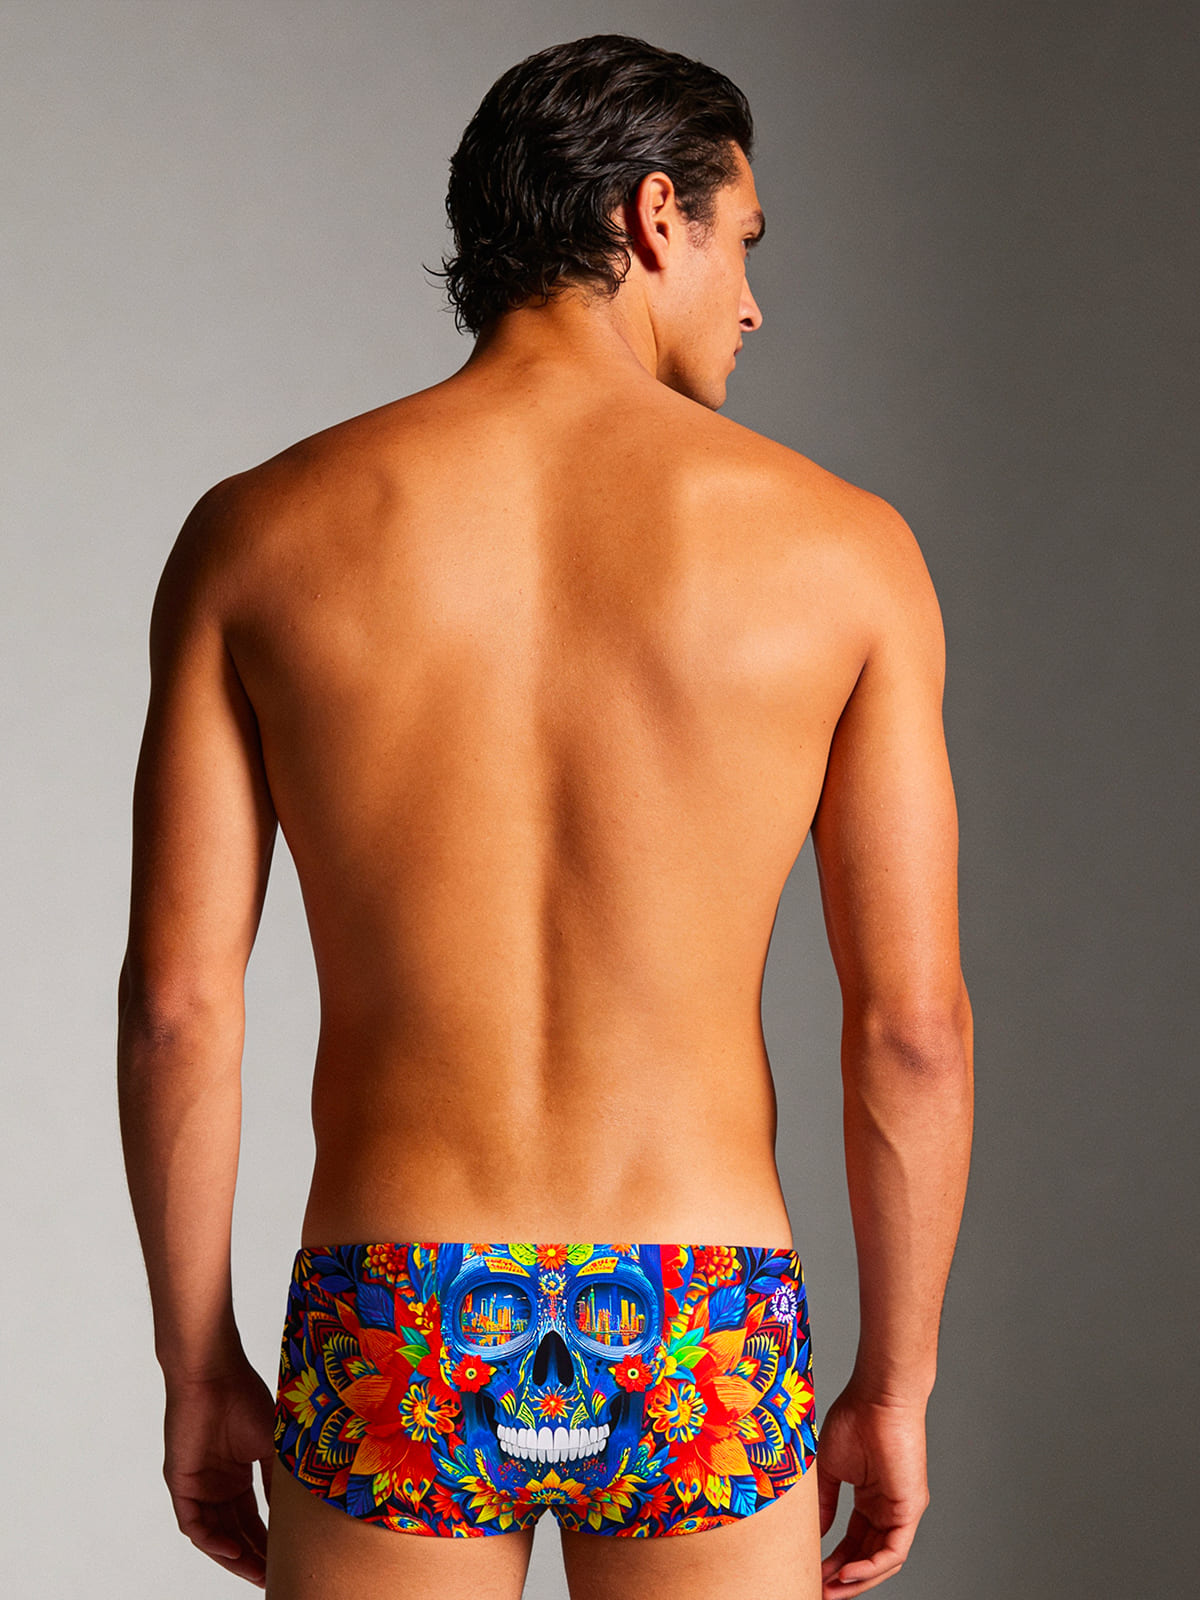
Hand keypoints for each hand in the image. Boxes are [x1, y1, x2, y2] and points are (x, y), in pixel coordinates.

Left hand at [163, 1358, 276, 1587]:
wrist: (214, 1374)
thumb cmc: (245, 1398)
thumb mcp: (273, 1444)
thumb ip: (280, 1479)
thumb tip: (300, 1513)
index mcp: (238, 1475)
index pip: (253, 1519)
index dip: (269, 1541)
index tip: (289, 1559)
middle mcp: (217, 1485)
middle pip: (235, 1533)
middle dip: (254, 1557)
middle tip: (275, 1576)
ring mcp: (198, 1486)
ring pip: (215, 1535)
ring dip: (235, 1556)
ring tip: (258, 1572)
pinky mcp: (181, 1484)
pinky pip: (194, 1525)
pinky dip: (212, 1541)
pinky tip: (233, 1550)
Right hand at [816, 1383, 930, 1596]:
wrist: (877, 1398)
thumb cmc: (854, 1420)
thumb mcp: (829, 1469)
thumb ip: (823, 1503)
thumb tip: (812, 1534)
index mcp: (871, 1499)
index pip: (854, 1542)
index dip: (834, 1561)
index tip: (812, 1573)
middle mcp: (888, 1509)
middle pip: (868, 1557)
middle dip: (843, 1579)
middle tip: (819, 1591)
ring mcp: (902, 1511)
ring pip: (883, 1561)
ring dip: (856, 1580)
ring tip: (829, 1590)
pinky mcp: (911, 1509)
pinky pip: (894, 1552)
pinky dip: (870, 1567)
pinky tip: (847, 1574)